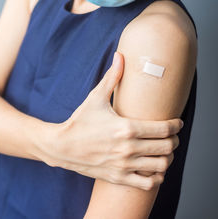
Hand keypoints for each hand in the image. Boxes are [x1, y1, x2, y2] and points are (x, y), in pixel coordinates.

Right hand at [37, 52, 182, 190]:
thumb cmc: (79, 122)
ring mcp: (124, 165)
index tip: (176, 123)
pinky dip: (156, 176)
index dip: (176, 125)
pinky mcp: (118, 177)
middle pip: (167, 147)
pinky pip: (148, 182)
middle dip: (174, 140)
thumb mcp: (95, 98)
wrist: (61, 146)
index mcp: (126, 128)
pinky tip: (152, 167)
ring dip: (167, 157)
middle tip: (170, 136)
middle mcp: (128, 148)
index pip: (165, 128)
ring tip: (162, 151)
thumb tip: (120, 56)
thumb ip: (112, 77)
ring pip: (161, 165)